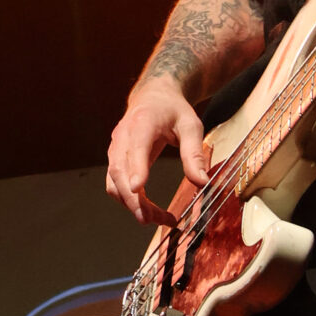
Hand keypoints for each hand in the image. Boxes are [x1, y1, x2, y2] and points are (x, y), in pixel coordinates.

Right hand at [106, 76, 209, 225]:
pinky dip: (129, 200)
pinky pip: (115, 184)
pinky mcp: (116, 160)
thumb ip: (194, 153)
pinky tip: (148, 209)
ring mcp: (116, 149)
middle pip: (120, 171)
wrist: (153, 96)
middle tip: (151, 219)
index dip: (136, 168)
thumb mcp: (191, 126)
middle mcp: (123, 137)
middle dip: (133, 198)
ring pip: (114, 182)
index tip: (138, 188)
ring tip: (156, 219)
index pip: (136, 147)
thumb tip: (202, 182)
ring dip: (131, 204)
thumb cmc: (173, 110)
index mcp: (143, 123)